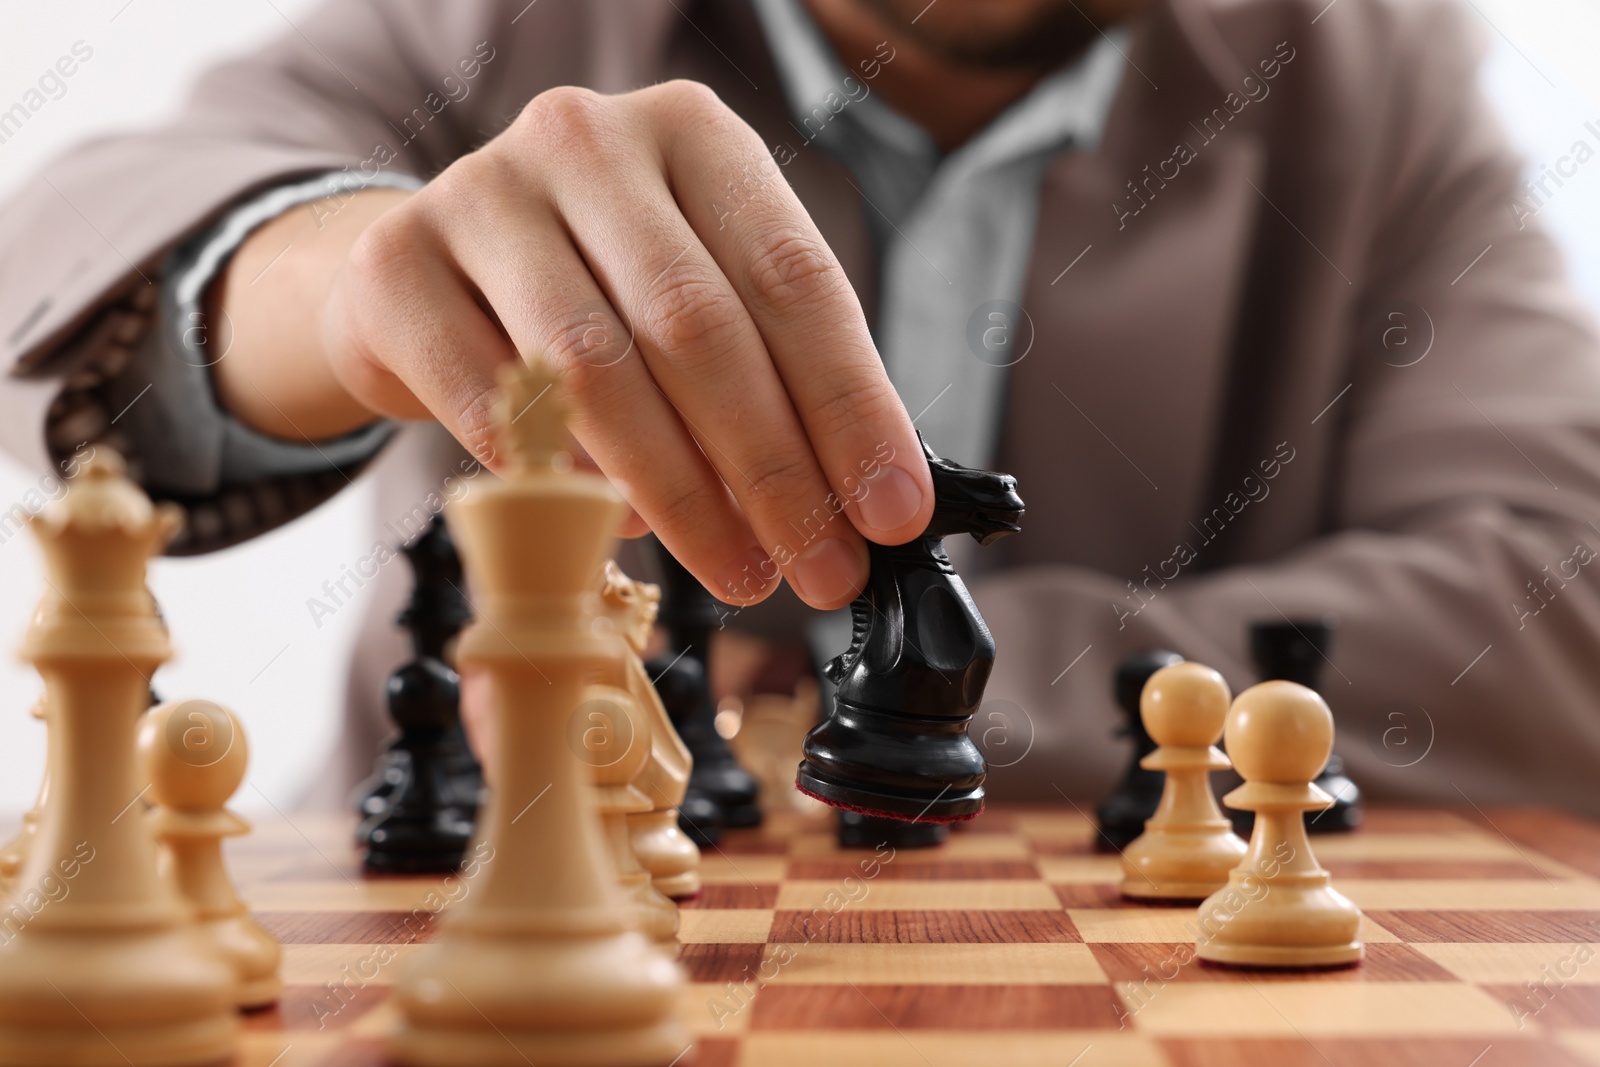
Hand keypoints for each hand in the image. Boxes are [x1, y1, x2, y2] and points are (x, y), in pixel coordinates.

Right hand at [210, 81, 931, 609]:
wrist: (421, 273)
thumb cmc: (594, 292)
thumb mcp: (695, 296)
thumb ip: (773, 371)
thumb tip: (862, 499)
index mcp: (691, 133)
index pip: (794, 277)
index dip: (852, 406)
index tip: (891, 510)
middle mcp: (585, 140)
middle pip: (698, 326)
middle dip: (774, 469)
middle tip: (821, 569)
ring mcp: (478, 194)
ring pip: (598, 373)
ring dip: (684, 496)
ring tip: (741, 572)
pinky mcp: (396, 269)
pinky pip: (495, 410)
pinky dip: (565, 486)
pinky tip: (618, 531)